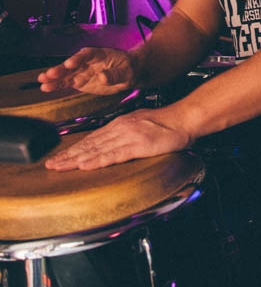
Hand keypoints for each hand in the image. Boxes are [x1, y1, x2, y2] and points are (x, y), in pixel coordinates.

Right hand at [38, 46, 137, 94]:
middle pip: (72, 64)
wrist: (128, 73)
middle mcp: (87, 61)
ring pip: (66, 74)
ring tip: (42, 81)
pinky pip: (66, 83)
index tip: (70, 64)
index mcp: (99, 54)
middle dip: (61, 68)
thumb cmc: (128, 69)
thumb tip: (103, 77)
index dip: (78, 59)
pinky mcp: (79, 81)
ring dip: (54, 77)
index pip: (87, 55)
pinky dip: (56, 85)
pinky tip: (46, 87)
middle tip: (50, 74)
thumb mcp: (126, 72)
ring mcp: (82, 71)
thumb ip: (114, 74)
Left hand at [44, 107, 191, 170]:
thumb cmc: (167, 123)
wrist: (184, 119)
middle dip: (68, 156)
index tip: (59, 157)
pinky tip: (85, 165)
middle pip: (89, 144)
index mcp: (120, 124)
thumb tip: (112, 144)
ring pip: (96, 149)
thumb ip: (125, 134)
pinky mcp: (137, 145)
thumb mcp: (140, 125)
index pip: (92, 139)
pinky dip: (97, 160)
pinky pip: (113, 154)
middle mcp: (120, 128)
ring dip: (75, 159)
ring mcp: (127, 136)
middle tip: (50, 165)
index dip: (74, 149)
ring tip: (60, 167)